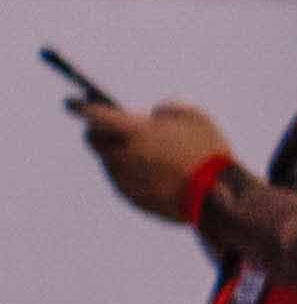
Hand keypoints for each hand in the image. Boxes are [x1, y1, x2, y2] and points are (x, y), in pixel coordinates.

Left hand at [80, 100, 228, 226]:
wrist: (217, 197)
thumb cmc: (207, 151)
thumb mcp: (195, 118)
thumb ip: (169, 109)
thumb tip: (156, 115)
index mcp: (133, 132)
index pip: (95, 115)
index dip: (81, 107)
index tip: (71, 103)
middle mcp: (120, 156)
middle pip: (94, 141)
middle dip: (99, 132)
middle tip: (115, 129)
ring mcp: (124, 180)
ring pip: (111, 162)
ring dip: (121, 154)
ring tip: (149, 154)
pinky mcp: (132, 199)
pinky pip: (125, 181)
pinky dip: (134, 174)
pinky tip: (158, 174)